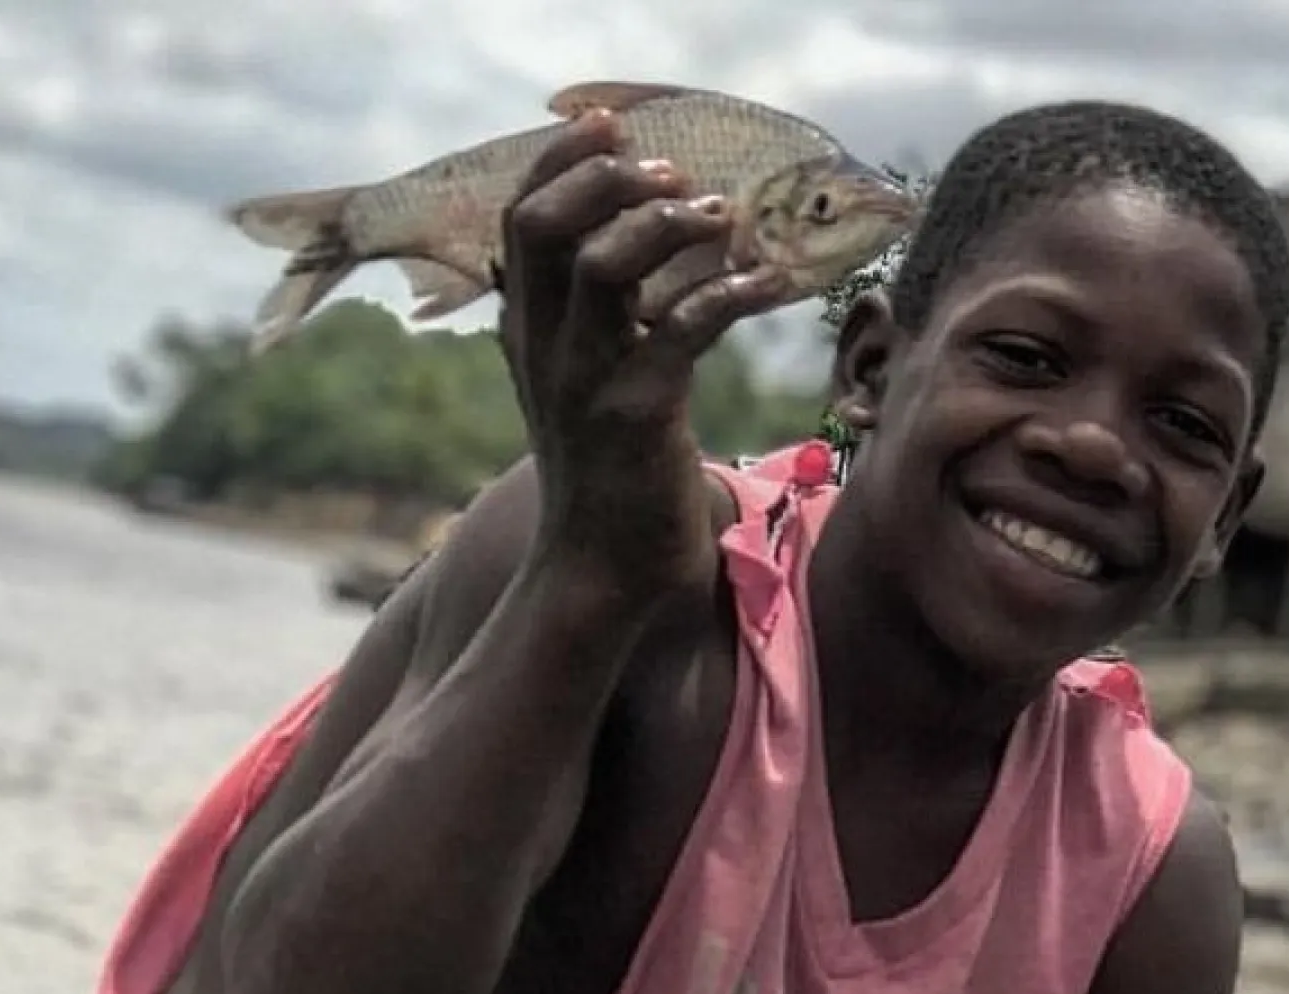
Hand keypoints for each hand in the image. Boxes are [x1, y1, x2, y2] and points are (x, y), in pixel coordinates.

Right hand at [497, 109, 785, 597]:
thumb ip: (591, 322)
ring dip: (668, 225)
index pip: (519, 219)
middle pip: (544, 226)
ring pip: (603, 265)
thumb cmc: (608, 474)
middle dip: (607, 180)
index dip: (561, 161)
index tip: (609, 126)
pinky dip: (731, 292)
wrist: (600, 573)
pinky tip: (769, 286)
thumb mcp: (582, 386)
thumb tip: (635, 253)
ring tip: (721, 217)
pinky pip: (684, 327)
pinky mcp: (638, 417)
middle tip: (671, 173)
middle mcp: (543, 349)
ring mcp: (586, 381)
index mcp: (526, 333)